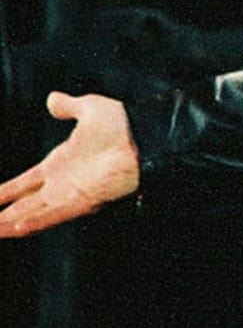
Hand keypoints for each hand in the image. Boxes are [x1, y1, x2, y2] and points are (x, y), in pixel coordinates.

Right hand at [0, 91, 139, 237]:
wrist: (144, 136)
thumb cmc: (123, 125)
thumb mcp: (89, 109)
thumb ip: (68, 106)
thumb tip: (53, 100)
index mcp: (59, 164)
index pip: (23, 183)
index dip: (4, 192)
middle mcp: (61, 183)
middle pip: (24, 204)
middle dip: (4, 216)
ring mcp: (71, 194)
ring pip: (33, 214)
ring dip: (12, 224)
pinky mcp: (83, 201)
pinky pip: (55, 215)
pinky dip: (37, 221)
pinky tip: (19, 228)